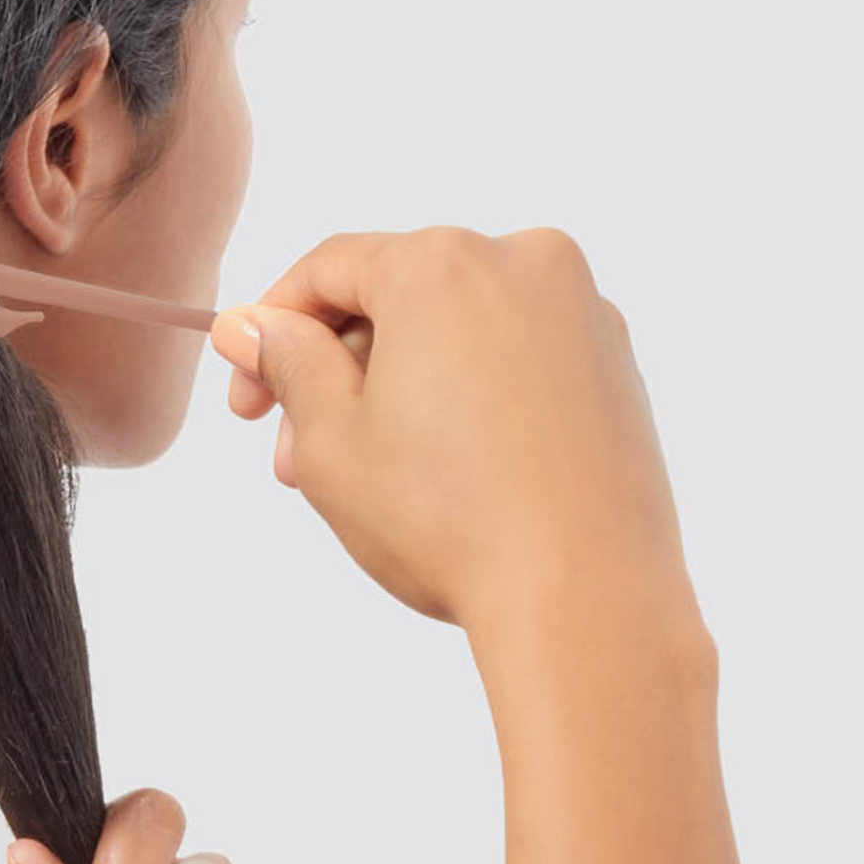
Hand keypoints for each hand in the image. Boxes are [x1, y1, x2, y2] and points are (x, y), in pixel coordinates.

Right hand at [210, 225, 698, 635]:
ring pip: (455, 328)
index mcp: (442, 263)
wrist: (587, 602)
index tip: (246, 398)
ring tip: (369, 478)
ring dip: (398, 387)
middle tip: (297, 456)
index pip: (327, 269)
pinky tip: (446, 471)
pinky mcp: (617, 365)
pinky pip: (514, 356)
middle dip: (336, 372)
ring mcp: (581, 312)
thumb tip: (250, 325)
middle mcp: (523, 261)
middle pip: (395, 296)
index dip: (270, 330)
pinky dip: (466, 393)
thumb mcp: (330, 438)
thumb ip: (285, 361)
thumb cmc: (447, 518)